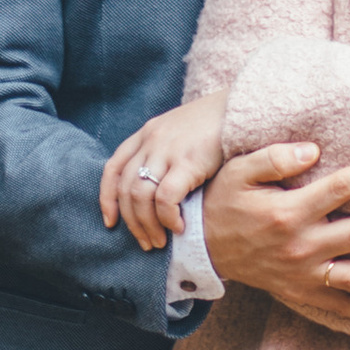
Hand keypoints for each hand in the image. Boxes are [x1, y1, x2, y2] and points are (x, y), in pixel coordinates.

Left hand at [101, 94, 233, 247]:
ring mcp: (167, 150)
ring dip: (147, 226)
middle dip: (131, 222)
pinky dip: (168, 218)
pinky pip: (165, 198)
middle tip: (145, 243)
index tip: (111, 222)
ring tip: (160, 241)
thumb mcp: (180, 131)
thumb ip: (164, 154)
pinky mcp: (187, 161)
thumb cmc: (216, 124)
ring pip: (140, 197)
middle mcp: (151, 141)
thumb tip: (156, 192)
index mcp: (147, 133)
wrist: (242, 107)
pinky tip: (179, 227)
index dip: (107, 199)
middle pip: (126, 189)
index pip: (113, 169)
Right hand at [198, 143, 349, 329]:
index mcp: (288, 212)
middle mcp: (300, 246)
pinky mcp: (300, 293)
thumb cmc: (225, 201)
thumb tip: (313, 150)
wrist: (202, 247)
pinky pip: (338, 308)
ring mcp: (302, 274)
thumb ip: (275, 158)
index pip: (339, 189)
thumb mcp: (239, 171)